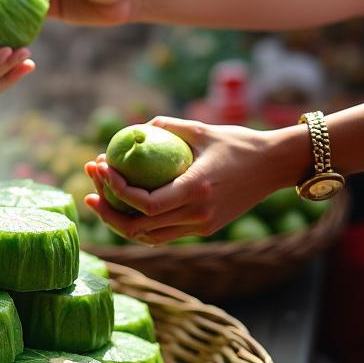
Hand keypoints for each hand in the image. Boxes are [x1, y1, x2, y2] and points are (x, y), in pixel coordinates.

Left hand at [83, 116, 292, 244]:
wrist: (274, 165)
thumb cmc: (238, 142)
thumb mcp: (200, 129)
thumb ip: (165, 126)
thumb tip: (133, 130)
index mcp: (196, 190)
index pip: (145, 203)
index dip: (116, 191)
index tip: (100, 169)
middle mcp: (198, 214)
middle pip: (139, 226)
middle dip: (108, 210)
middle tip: (88, 191)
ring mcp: (202, 226)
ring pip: (149, 236)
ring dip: (120, 221)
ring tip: (99, 200)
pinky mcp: (205, 229)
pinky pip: (164, 234)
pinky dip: (140, 224)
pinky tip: (124, 207)